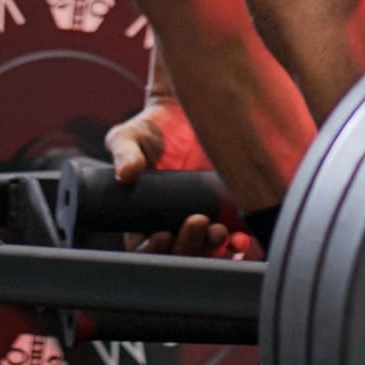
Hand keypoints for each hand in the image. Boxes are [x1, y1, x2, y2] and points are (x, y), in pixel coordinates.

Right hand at [104, 96, 228, 256]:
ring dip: (212, 247)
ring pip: (205, 250)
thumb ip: (124, 152)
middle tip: (196, 222)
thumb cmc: (155, 127)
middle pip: (178, 252)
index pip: (144, 246)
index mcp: (144, 215)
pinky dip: (236, 244)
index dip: (151, 249)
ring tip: (218, 230)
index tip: (161, 235)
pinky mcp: (227, 212)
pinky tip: (239, 238)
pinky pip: (233, 238)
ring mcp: (201, 219)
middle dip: (187, 245)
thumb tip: (125, 173)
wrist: (192, 112)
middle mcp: (173, 223)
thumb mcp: (132, 136)